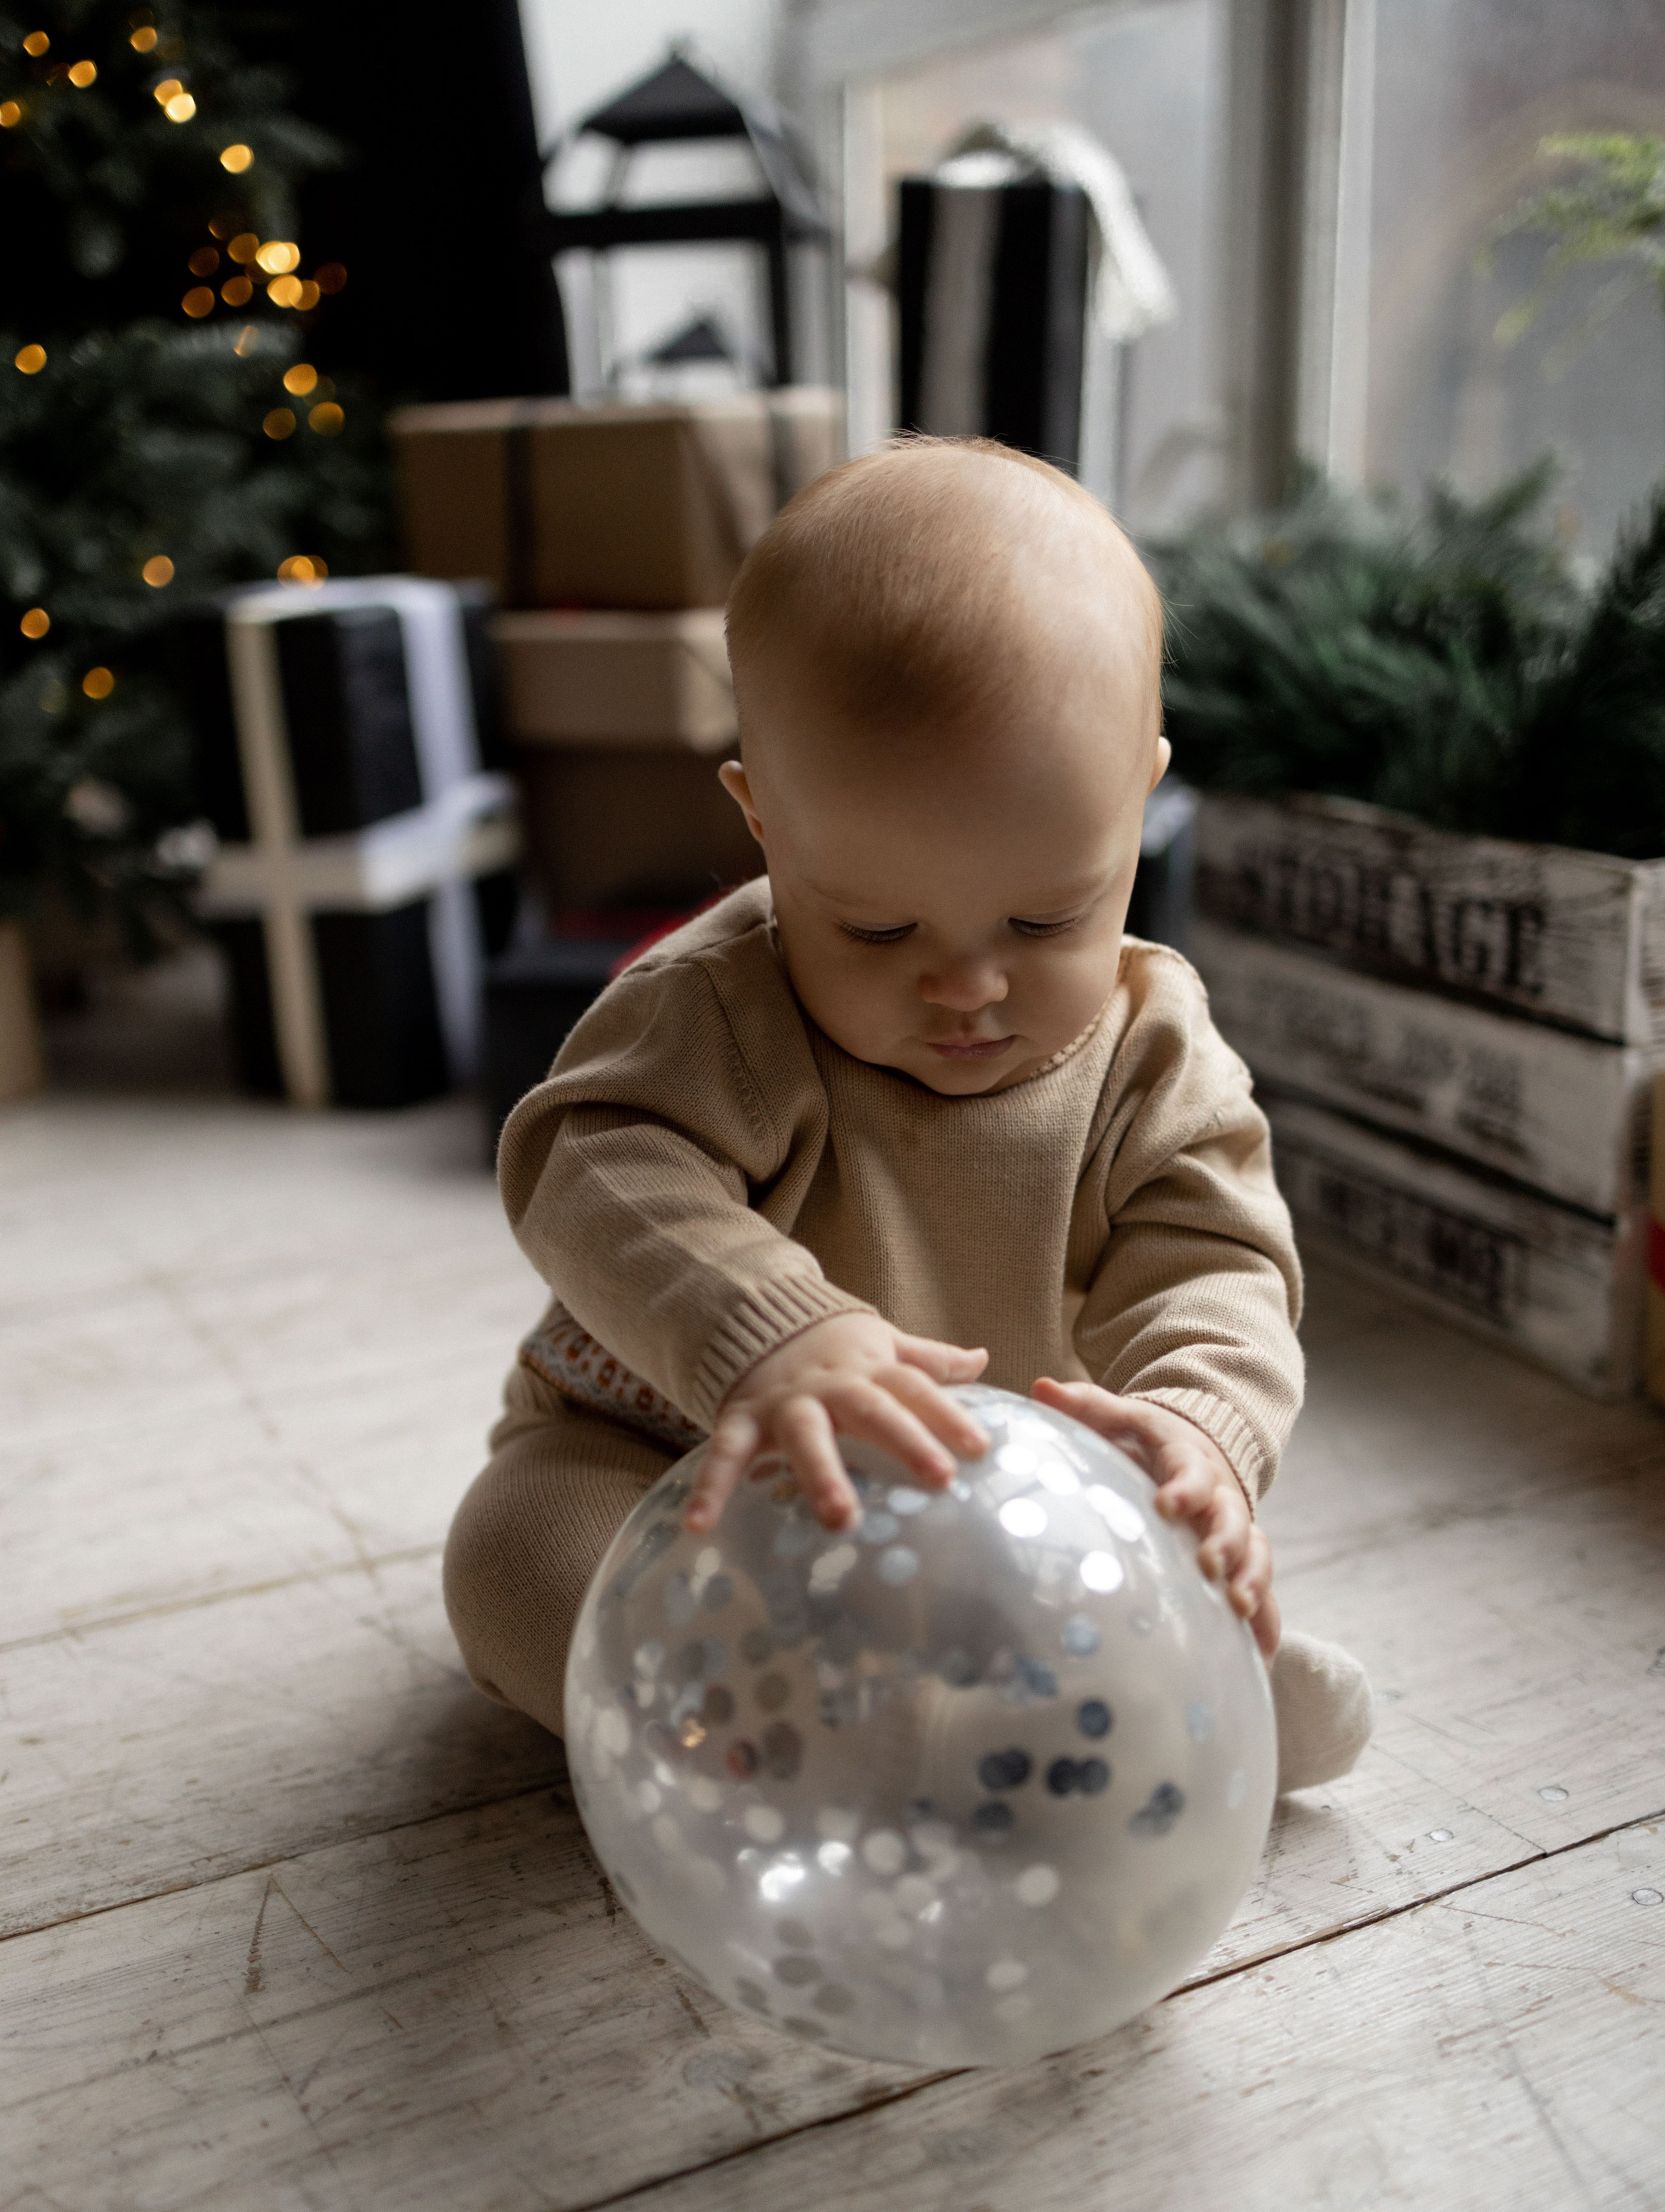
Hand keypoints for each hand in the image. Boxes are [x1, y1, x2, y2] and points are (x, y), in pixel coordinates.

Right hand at [686, 1313, 989, 1534]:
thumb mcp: (882, 1345)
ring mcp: (785, 1403)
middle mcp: (832, 1386)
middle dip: (905, 1440)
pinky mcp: (741, 1419)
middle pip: (873, 1409)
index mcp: (871, 1369)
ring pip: (806, 1435)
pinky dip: (710, 1488)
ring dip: (822, 1474)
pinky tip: (697, 1527)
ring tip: (839, 1518)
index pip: (916, 1388)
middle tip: (940, 1479)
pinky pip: (724, 1454)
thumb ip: (931, 1359)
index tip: (981, 1449)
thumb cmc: (833, 1349)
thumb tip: (984, 1360)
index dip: (949, 1415)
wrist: (757, 1319)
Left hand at [1031, 1378, 1279, 1658]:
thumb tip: (1042, 1386)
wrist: (1194, 1449)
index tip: (1167, 1504)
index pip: (1191, 1472)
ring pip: (1256, 1554)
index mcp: (1189, 1461)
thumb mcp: (1119, 1415)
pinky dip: (1266, 1626)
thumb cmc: (1144, 1439)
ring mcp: (1237, 1531)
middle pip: (1233, 1518)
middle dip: (1226, 1542)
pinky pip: (1263, 1593)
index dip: (1184, 1488)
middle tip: (1209, 1565)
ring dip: (1252, 1581)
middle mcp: (1221, 1496)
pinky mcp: (1242, 1562)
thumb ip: (1084, 1404)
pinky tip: (1259, 1663)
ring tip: (1240, 1610)